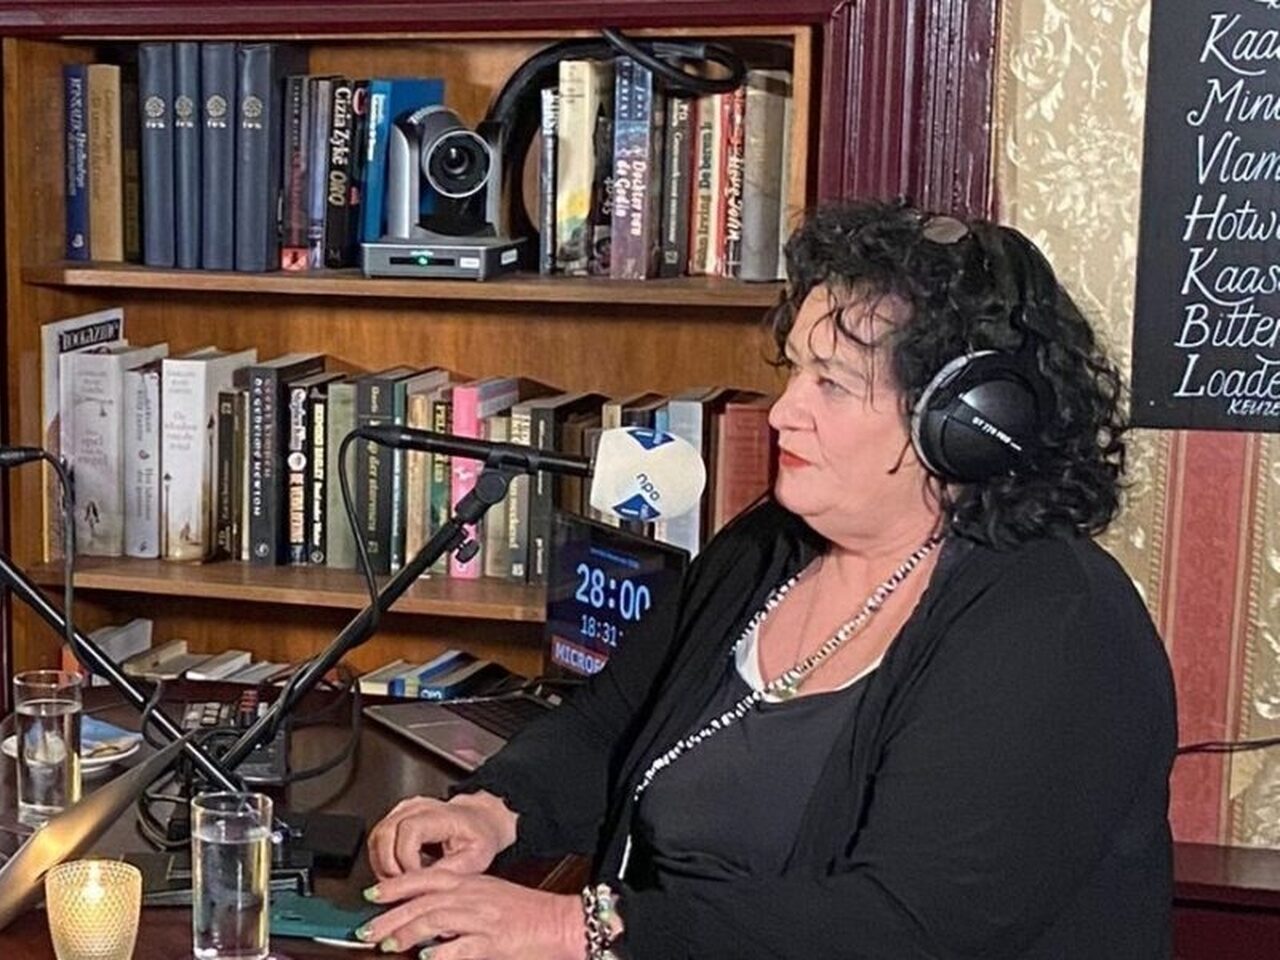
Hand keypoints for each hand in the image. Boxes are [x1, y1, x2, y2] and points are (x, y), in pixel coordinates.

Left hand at [359, 868, 583, 959]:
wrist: (560, 922)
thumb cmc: (525, 912)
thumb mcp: (487, 896)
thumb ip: (456, 901)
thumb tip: (423, 914)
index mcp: (470, 883)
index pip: (425, 879)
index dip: (395, 885)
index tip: (371, 894)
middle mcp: (473, 897)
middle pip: (423, 902)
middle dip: (390, 915)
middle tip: (366, 929)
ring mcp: (483, 919)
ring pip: (437, 920)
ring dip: (408, 932)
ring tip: (388, 944)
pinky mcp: (495, 943)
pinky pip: (463, 947)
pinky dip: (443, 953)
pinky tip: (426, 958)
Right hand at [367, 792, 517, 879]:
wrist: (481, 822)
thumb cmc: (479, 837)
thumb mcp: (474, 860)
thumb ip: (446, 874)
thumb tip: (422, 890)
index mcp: (441, 814)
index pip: (409, 830)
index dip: (406, 859)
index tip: (414, 878)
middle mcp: (418, 807)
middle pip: (385, 832)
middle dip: (389, 866)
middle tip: (402, 886)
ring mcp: (404, 809)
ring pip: (377, 836)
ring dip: (382, 865)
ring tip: (401, 881)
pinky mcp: (396, 817)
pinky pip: (377, 838)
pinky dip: (381, 860)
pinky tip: (398, 871)